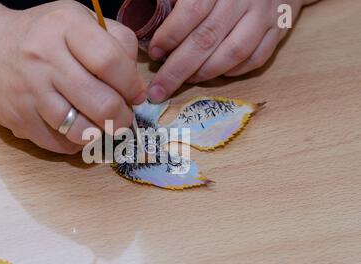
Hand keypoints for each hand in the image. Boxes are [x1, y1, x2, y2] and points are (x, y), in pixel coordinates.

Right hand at [0, 1, 145, 153]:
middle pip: (102, 103)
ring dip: (102, 133)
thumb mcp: (78, 21)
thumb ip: (115, 42)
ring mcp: (30, 92)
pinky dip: (78, 142)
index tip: (137, 94)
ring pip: (83, 131)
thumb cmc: (42, 37)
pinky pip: (61, 144)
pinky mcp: (20, 119)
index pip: (110, 62)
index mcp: (64, 27)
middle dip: (123, 118)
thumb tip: (137, 86)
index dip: (132, 85)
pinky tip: (78, 128)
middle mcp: (44, 59)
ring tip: (103, 124)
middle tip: (125, 117)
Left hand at [147, 0, 303, 102]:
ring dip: (205, 73)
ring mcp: (264, 15)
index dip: (171, 35)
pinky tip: (215, 74)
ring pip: (233, 53)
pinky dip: (234, 72)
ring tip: (186, 80)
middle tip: (158, 90)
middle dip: (177, 70)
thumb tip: (149, 17)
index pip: (192, 11)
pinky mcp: (280, 29)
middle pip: (207, 39)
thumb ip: (180, 0)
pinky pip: (256, 59)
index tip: (155, 53)